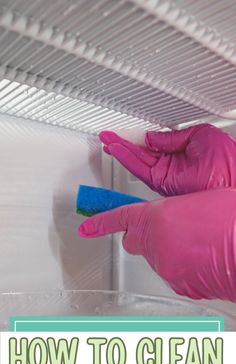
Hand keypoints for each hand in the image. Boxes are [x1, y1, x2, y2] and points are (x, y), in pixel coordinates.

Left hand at [79, 188, 235, 301]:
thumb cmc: (233, 219)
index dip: (100, 223)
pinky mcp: (180, 285)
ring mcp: (168, 268)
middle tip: (171, 230)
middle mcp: (157, 245)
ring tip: (199, 244)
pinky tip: (203, 260)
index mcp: (159, 216)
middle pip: (137, 241)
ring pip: (157, 258)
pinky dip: (182, 268)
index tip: (88, 227)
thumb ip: (175, 213)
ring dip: (169, 251)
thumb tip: (173, 223)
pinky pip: (173, 274)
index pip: (120, 218)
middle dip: (145, 236)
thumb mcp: (200, 200)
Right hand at [99, 124, 235, 195]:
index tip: (126, 131)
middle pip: (142, 154)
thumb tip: (151, 137)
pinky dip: (127, 159)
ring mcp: (166, 176)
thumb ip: (171, 137)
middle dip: (124, 144)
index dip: (139, 137)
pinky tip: (117, 150)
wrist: (233, 181)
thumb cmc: (228, 161)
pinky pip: (141, 169)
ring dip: (121, 151)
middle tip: (108, 136)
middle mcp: (172, 167)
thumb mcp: (199, 135)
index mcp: (182, 154)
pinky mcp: (163, 184)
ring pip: (138, 162)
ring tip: (107, 141)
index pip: (154, 144)